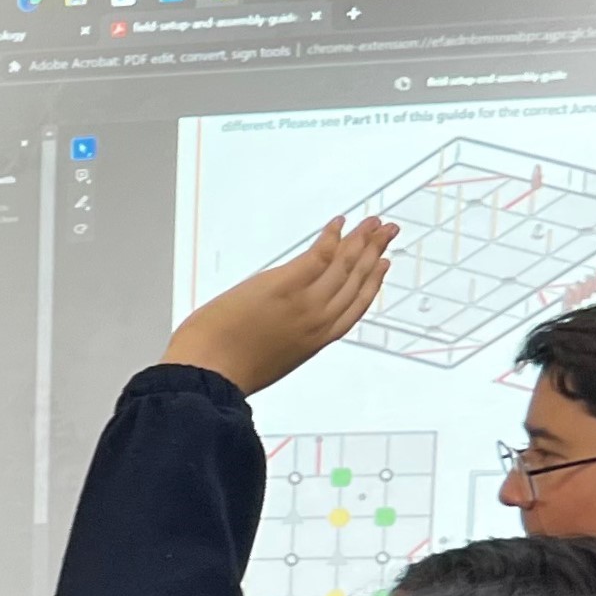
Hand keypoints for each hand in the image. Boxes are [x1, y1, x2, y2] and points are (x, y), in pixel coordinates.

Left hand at [163, 216, 397, 396]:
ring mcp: (303, 301)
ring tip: (372, 222)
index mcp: (315, 340)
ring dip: (361, 239)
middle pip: (355, 280)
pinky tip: (339, 223)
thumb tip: (283, 325)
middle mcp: (318, 319)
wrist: (209, 373)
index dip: (373, 282)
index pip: (355, 306)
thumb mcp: (271, 359)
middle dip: (375, 252)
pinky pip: (318, 254)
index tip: (383, 265)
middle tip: (387, 231)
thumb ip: (287, 339)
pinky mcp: (284, 285)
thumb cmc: (227, 370)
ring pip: (344, 264)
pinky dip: (331, 236)